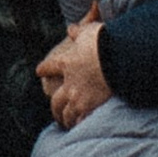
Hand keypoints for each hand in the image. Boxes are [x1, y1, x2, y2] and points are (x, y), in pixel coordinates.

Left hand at [38, 7, 112, 127]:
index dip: (44, 69)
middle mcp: (69, 84)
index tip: (39, 71)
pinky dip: (80, 124)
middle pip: (56, 99)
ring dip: (65, 118)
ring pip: (66, 113)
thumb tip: (71, 29)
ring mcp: (79, 97)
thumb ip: (78, 32)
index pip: (50, 67)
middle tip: (56, 111)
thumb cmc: (103, 41)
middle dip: (55, 106)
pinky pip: (82, 120)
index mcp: (67, 64)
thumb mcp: (88, 31)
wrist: (117, 57)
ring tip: (67, 123)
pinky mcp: (91, 107)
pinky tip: (80, 128)